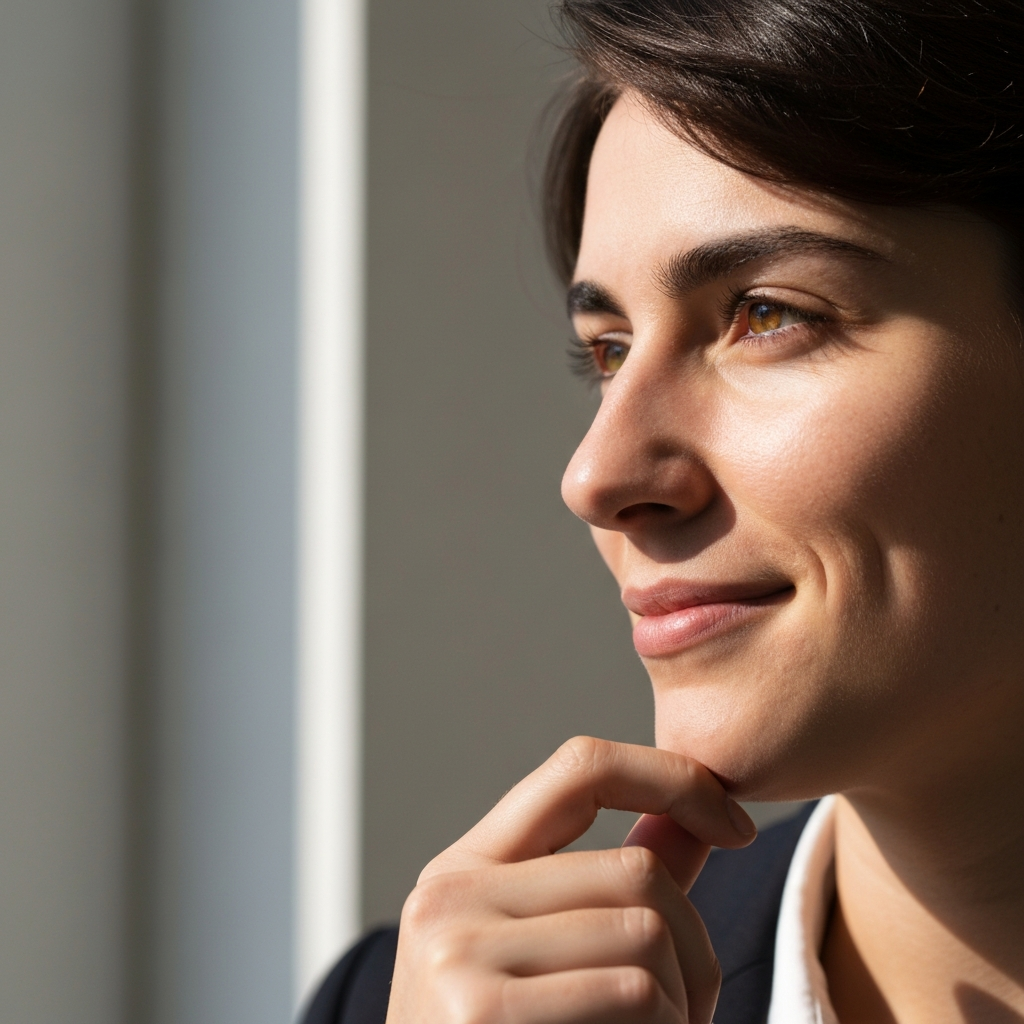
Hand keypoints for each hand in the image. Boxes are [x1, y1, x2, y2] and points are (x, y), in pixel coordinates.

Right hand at [385, 737, 756, 1023]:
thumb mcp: (544, 956)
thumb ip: (614, 886)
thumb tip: (694, 816)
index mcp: (466, 866)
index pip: (579, 767)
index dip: (670, 777)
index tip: (735, 825)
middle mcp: (450, 893)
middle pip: (637, 870)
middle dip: (695, 943)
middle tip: (692, 1008)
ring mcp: (455, 952)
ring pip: (646, 931)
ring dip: (686, 1000)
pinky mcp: (480, 1012)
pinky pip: (632, 991)